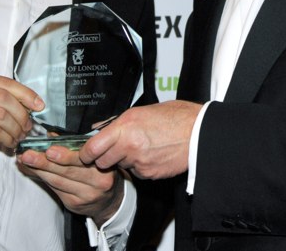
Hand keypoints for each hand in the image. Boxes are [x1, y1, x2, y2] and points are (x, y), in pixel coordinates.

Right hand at [0, 69, 42, 170]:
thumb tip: (23, 104)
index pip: (5, 82)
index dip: (25, 94)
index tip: (38, 104)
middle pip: (6, 98)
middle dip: (22, 114)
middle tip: (29, 127)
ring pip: (2, 114)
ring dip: (16, 128)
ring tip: (19, 137)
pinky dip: (6, 137)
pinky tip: (8, 143)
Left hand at [17, 145, 123, 224]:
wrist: (110, 202)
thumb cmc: (101, 171)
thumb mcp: (97, 156)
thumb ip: (78, 145)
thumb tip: (52, 135)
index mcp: (105, 165)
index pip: (83, 159)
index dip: (65, 154)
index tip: (49, 148)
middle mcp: (98, 182)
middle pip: (67, 171)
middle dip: (45, 162)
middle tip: (28, 154)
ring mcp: (86, 195)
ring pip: (58, 181)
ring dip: (39, 170)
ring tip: (24, 161)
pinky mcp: (74, 204)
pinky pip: (55, 190)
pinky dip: (41, 179)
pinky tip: (31, 171)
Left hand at [79, 100, 200, 179]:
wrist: (199, 132)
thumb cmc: (175, 117)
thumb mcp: (141, 111)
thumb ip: (116, 122)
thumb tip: (98, 129)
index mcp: (125, 125)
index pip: (92, 147)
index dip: (86, 153)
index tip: (86, 154)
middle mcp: (129, 144)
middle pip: (102, 162)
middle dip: (104, 159)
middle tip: (113, 151)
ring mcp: (139, 161)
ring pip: (120, 166)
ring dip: (124, 161)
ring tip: (141, 147)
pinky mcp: (149, 173)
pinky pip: (137, 172)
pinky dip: (140, 166)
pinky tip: (152, 154)